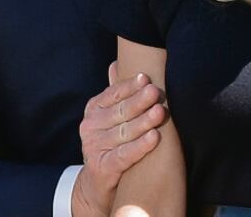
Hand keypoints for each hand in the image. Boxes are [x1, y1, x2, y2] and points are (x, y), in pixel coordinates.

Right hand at [72, 62, 166, 216]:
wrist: (97, 185)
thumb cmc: (112, 143)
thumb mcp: (111, 117)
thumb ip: (116, 93)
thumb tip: (116, 64)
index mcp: (94, 110)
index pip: (114, 94)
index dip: (130, 86)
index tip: (146, 78)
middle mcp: (90, 127)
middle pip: (120, 112)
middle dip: (139, 101)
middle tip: (155, 92)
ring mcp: (94, 148)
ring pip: (124, 132)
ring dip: (144, 122)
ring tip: (160, 112)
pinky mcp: (102, 168)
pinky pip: (125, 155)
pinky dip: (140, 146)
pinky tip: (155, 137)